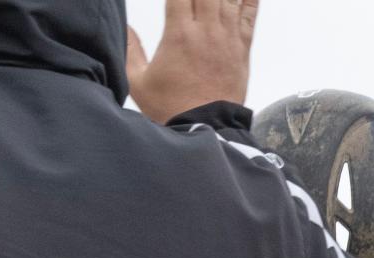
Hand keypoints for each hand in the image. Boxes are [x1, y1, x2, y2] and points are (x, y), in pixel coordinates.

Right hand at [126, 0, 259, 122]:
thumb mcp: (138, 82)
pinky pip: (249, 16)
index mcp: (179, 34)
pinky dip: (250, 0)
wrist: (206, 130)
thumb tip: (124, 25)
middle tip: (194, 0)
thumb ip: (130, 50)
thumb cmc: (172, 109)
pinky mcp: (242, 51)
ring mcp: (227, 39)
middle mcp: (205, 31)